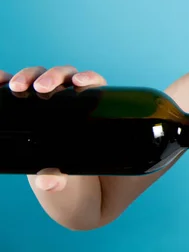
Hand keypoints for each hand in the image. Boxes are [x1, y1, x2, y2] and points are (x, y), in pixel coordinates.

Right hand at [1, 65, 106, 191]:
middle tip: (42, 87)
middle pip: (66, 78)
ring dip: (28, 76)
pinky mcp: (27, 113)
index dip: (89, 78)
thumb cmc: (83, 191)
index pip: (95, 86)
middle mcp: (72, 105)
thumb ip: (63, 185)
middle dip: (54, 76)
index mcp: (95, 115)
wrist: (68, 197)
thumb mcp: (75, 190)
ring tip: (16, 87)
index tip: (79, 82)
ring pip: (40, 80)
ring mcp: (48, 107)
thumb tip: (47, 181)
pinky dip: (5, 82)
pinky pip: (16, 94)